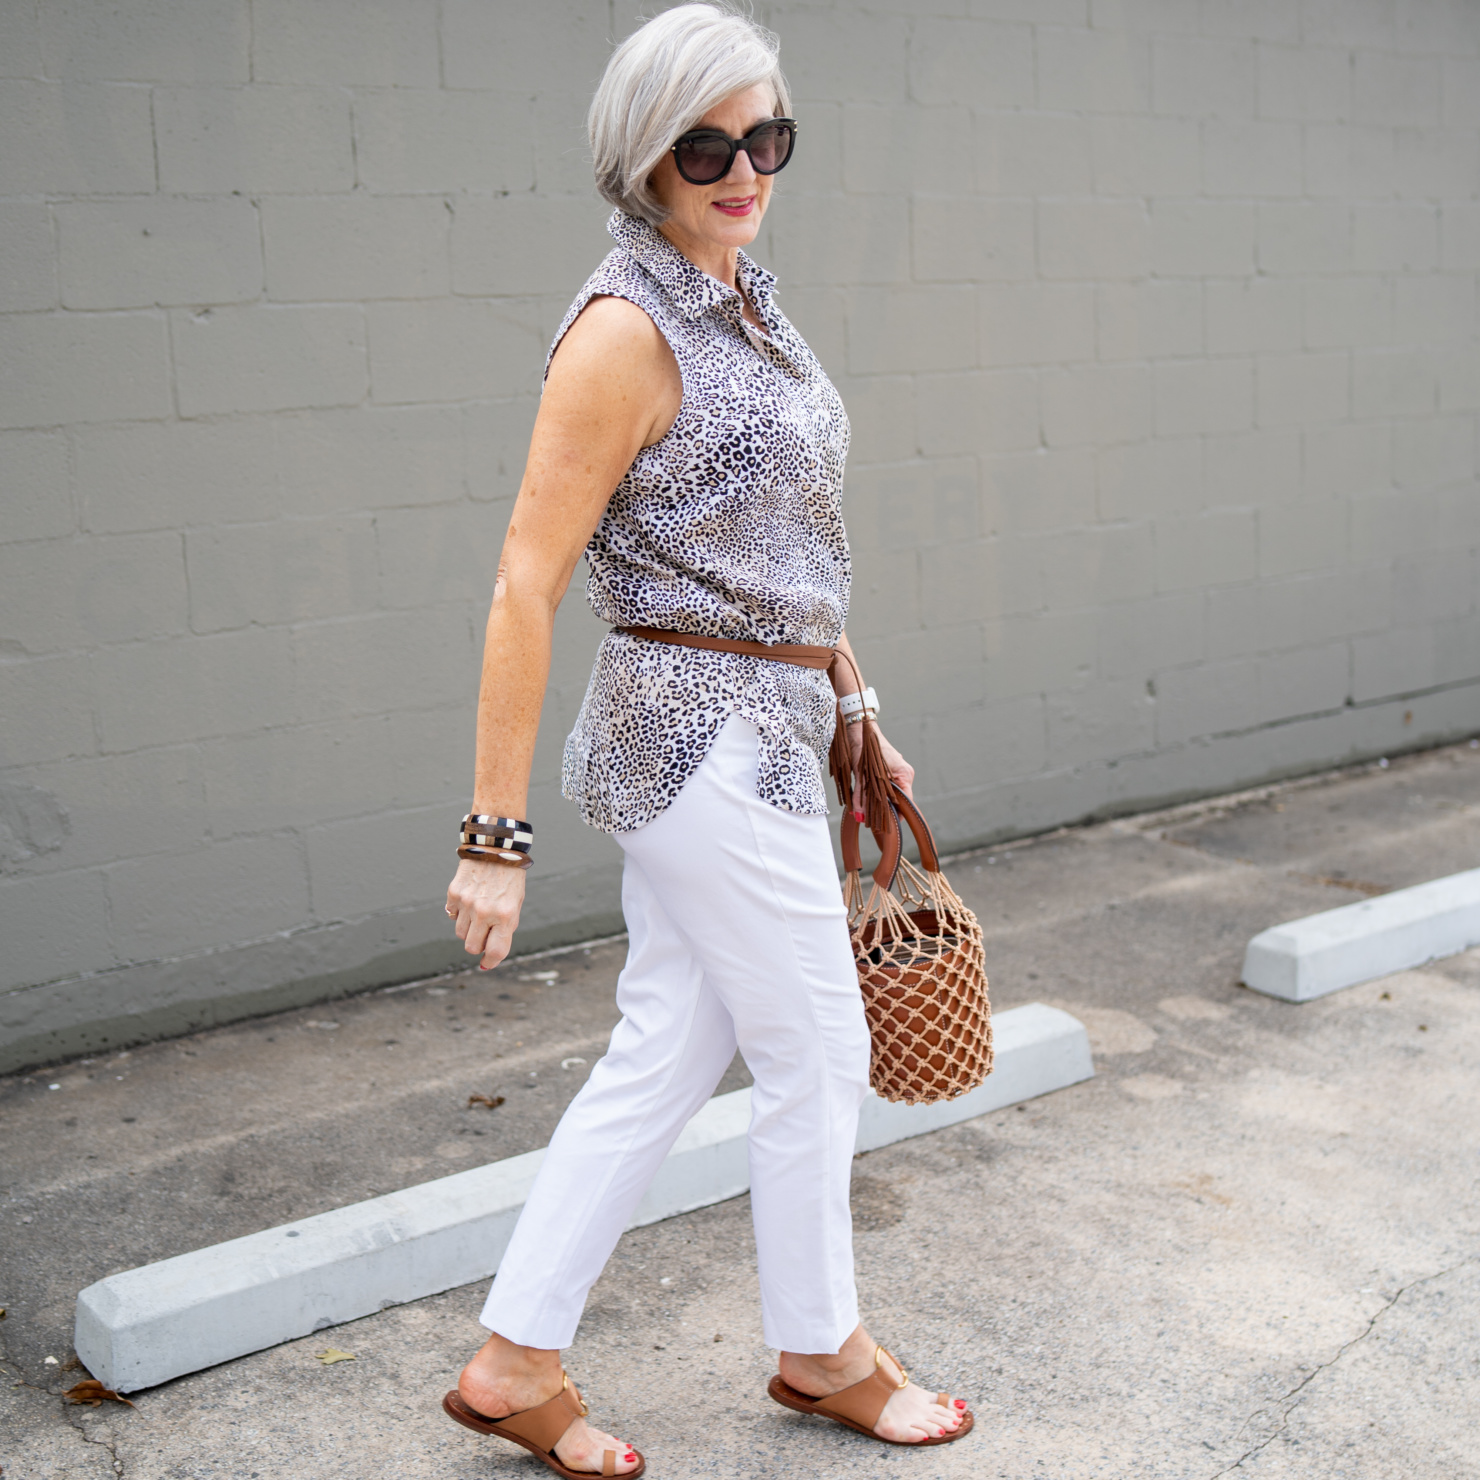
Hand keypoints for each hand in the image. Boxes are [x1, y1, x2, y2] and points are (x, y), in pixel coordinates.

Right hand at [446, 856, 526, 970]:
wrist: (496, 849)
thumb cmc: (509, 880)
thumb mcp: (515, 905)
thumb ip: (505, 930)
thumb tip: (488, 957)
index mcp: (506, 915)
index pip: (495, 950)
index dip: (490, 962)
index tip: (487, 963)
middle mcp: (485, 911)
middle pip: (472, 947)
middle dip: (478, 945)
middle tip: (484, 932)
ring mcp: (467, 902)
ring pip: (460, 933)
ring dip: (469, 928)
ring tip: (479, 911)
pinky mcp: (454, 893)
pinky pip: (451, 915)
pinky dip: (459, 913)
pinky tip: (469, 899)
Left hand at [847, 722, 914, 817]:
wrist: (860, 728)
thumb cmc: (864, 748)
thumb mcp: (861, 774)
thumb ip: (861, 796)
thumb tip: (860, 816)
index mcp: (904, 774)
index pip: (906, 803)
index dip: (897, 815)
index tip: (886, 827)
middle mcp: (904, 774)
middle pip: (899, 800)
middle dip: (886, 811)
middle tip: (872, 821)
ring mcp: (898, 772)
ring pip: (892, 794)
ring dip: (880, 802)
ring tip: (868, 812)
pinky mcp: (890, 770)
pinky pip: (887, 787)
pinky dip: (878, 794)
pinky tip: (868, 799)